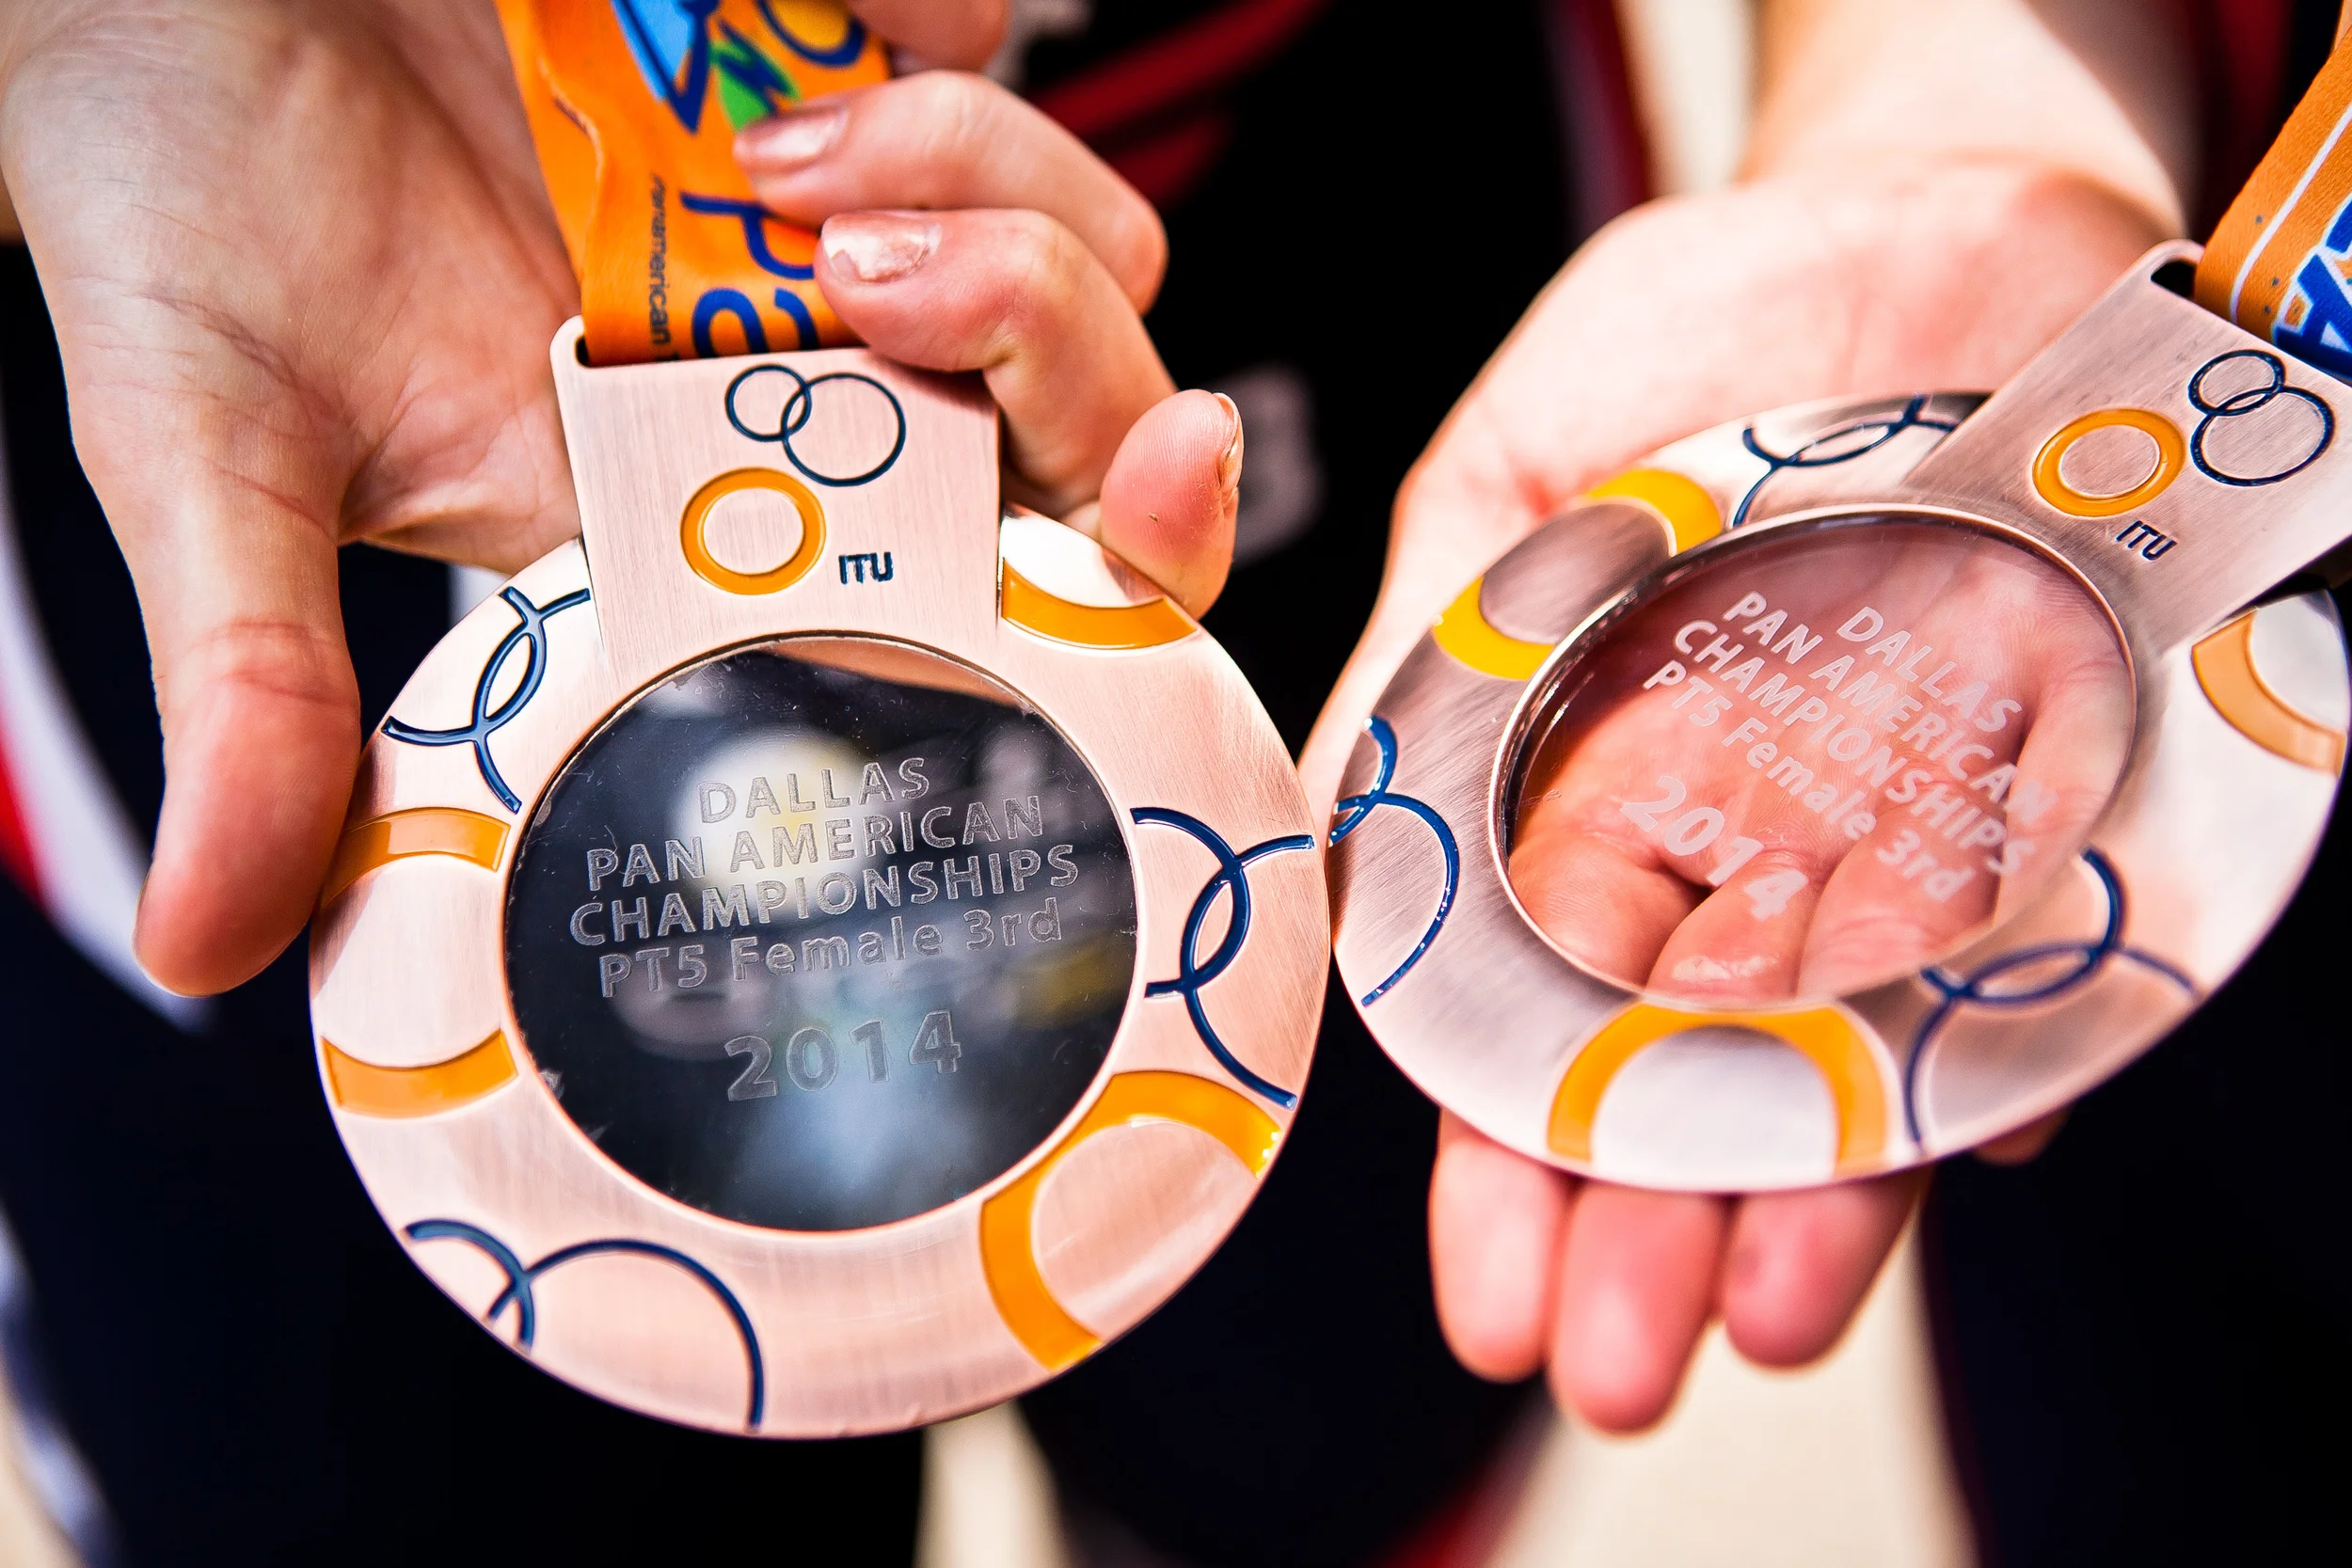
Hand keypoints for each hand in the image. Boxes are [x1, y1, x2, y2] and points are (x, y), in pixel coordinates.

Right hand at [0, 0, 1232, 994]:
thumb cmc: (174, 203)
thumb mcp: (207, 451)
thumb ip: (254, 692)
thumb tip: (204, 947)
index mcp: (701, 530)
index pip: (979, 620)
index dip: (1126, 593)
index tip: (1163, 499)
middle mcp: (804, 403)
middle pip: (1086, 432)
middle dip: (1067, 361)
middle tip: (874, 282)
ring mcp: (837, 239)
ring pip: (1081, 254)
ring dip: (978, 195)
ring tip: (770, 166)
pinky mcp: (836, 65)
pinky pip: (998, 89)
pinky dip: (945, 88)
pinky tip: (791, 81)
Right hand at [1304, 157, 2167, 1429]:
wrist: (1904, 208)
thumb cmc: (1675, 335)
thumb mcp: (1494, 492)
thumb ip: (1426, 671)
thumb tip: (1326, 856)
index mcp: (1597, 810)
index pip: (1544, 1028)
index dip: (1513, 1169)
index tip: (1490, 1296)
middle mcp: (1751, 851)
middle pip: (1701, 1084)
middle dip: (1650, 1233)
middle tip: (1611, 1365)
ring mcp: (1908, 826)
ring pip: (1869, 1050)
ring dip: (1821, 1193)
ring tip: (1765, 1318)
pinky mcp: (2058, 780)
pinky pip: (2051, 931)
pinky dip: (2024, 1034)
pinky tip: (1984, 1139)